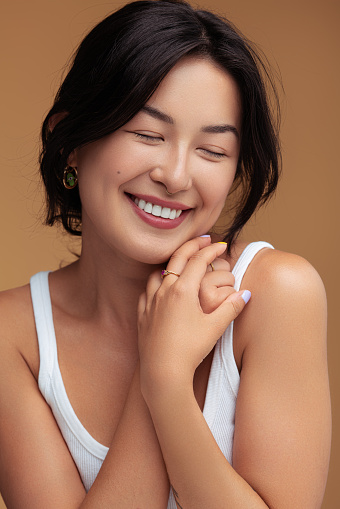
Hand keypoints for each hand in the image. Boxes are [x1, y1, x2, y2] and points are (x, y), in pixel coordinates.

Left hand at [137, 236, 249, 386]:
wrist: (162, 372)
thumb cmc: (190, 350)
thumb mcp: (215, 328)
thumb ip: (231, 308)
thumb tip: (246, 293)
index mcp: (183, 290)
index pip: (198, 260)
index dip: (211, 250)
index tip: (221, 245)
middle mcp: (164, 291)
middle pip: (177, 259)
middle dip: (192, 246)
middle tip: (204, 240)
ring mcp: (151, 302)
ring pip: (159, 273)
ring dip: (171, 264)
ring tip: (181, 264)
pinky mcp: (143, 315)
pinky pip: (147, 292)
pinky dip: (156, 284)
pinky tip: (160, 289)